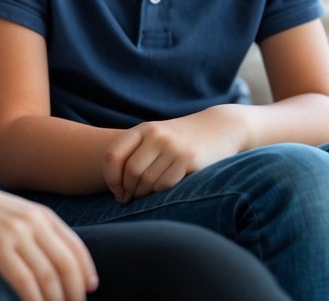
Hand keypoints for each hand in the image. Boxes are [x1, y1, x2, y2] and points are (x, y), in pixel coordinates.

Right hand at [0, 167, 97, 300]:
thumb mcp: (2, 212)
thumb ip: (25, 229)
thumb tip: (41, 257)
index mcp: (36, 212)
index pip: (76, 247)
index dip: (86, 272)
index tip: (89, 291)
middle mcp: (30, 220)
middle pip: (68, 264)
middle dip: (75, 293)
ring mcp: (13, 232)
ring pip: (49, 276)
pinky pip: (25, 281)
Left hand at [103, 106, 244, 201]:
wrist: (218, 128)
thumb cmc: (180, 139)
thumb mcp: (156, 136)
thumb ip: (135, 153)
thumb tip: (115, 186)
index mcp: (143, 129)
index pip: (112, 155)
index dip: (110, 177)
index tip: (115, 190)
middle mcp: (157, 136)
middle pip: (130, 171)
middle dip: (126, 190)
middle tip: (128, 200)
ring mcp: (174, 147)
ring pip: (147, 181)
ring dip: (143, 195)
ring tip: (144, 197)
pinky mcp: (190, 160)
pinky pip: (166, 184)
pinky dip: (160, 193)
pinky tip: (162, 192)